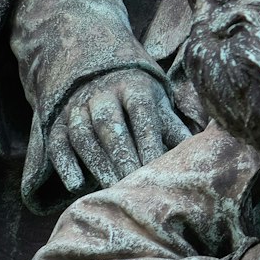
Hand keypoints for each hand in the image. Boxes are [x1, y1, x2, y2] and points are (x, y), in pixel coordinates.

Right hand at [47, 66, 190, 191]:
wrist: (97, 72)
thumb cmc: (139, 98)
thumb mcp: (158, 103)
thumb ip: (173, 126)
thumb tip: (202, 149)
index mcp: (133, 85)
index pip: (141, 112)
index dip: (147, 140)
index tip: (155, 166)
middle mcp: (102, 93)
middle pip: (110, 124)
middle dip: (122, 155)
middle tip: (132, 182)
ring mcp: (77, 106)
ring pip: (83, 134)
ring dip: (97, 162)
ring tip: (111, 187)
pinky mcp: (57, 122)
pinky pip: (58, 142)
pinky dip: (65, 163)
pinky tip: (76, 184)